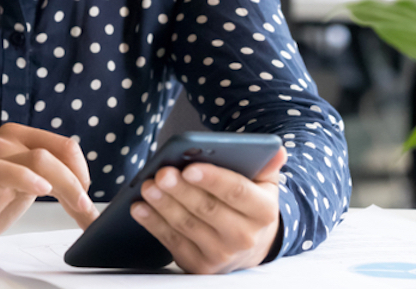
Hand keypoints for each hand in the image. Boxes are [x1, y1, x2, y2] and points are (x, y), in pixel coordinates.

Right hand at [0, 122, 98, 261]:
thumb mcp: (27, 189)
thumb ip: (52, 181)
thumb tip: (86, 196)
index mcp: (20, 138)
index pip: (64, 146)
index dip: (82, 171)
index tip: (87, 200)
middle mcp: (7, 139)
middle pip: (59, 151)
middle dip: (79, 182)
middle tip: (86, 211)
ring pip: (42, 159)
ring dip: (67, 186)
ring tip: (76, 208)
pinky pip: (12, 170)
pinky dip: (31, 180)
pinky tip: (42, 191)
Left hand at [130, 146, 287, 273]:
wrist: (250, 245)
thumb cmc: (250, 204)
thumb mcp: (263, 183)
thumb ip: (265, 164)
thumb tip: (276, 150)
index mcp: (263, 212)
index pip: (237, 192)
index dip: (213, 179)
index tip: (190, 167)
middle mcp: (245, 237)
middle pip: (208, 210)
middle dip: (181, 190)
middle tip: (161, 172)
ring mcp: (221, 255)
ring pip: (187, 226)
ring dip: (163, 205)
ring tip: (147, 186)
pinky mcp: (199, 266)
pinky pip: (172, 242)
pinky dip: (153, 224)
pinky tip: (139, 208)